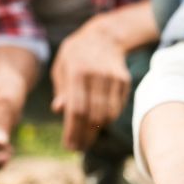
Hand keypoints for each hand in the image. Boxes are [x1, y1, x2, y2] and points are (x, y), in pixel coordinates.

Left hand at [50, 21, 130, 150]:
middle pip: (93, 116)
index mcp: (77, 71)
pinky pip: (117, 108)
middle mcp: (97, 75)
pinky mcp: (124, 81)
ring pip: (107, 115)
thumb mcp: (61, 68)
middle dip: (85, 136)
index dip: (73, 131)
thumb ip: (61, 90)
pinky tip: (98, 123)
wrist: (104, 36)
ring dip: (96, 131)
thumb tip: (59, 110)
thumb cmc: (75, 55)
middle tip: (78, 147)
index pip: (77, 109)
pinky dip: (107, 120)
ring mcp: (113, 78)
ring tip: (86, 139)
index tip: (69, 146)